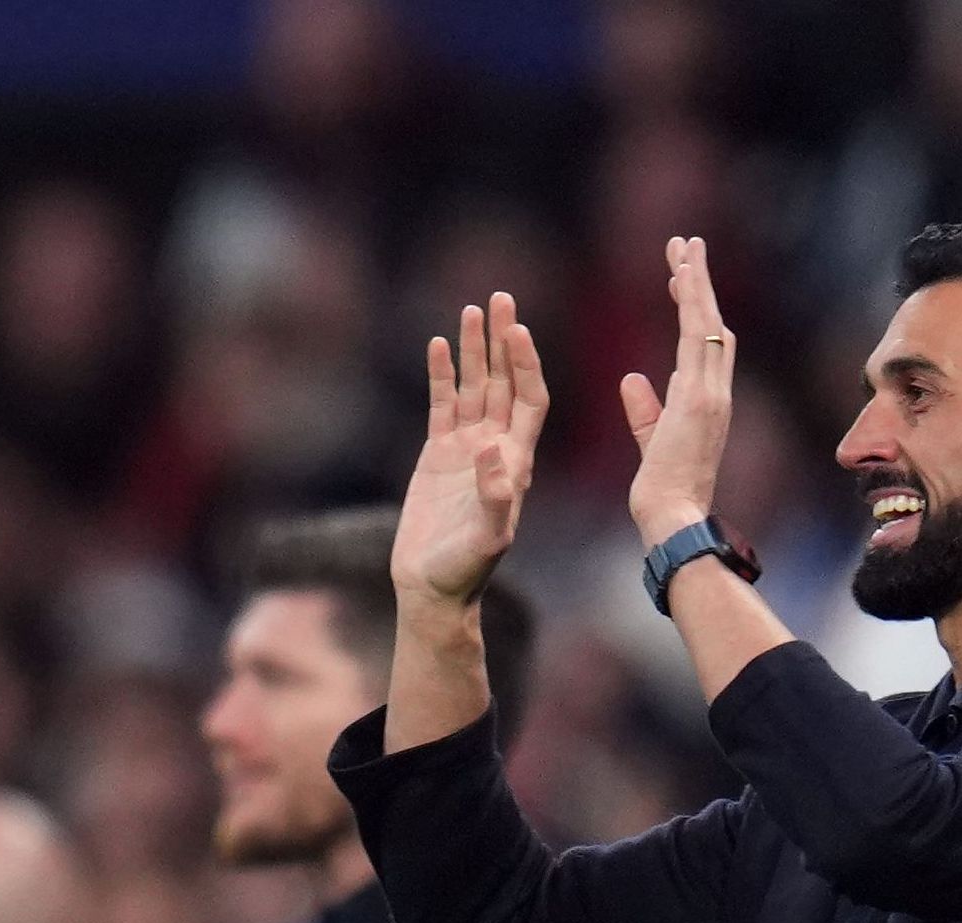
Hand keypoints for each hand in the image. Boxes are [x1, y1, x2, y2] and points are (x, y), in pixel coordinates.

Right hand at [393, 293, 546, 610]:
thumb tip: (492, 448)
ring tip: (472, 310)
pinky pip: (442, 404)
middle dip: (503, 341)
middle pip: (504, 381)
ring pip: (474, 386)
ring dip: (475, 350)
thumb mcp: (489, 537)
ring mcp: (466, 447)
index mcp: (517, 461)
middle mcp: (496, 446)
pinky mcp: (437, 454)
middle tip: (501, 298)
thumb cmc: (466, 569)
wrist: (432, 586)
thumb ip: (495, 496)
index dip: (526, 364)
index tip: (518, 330)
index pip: (529, 399)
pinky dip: (443, 374)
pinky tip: (440, 344)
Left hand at [618, 236, 736, 548]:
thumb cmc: (663, 494)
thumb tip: (631, 380)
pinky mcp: (700, 396)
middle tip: (686, 244)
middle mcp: (716, 392)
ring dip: (696, 281)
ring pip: (707, 322)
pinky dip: (691, 302)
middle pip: (712, 323)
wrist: (674, 521)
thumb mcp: (651, 443)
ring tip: (685, 245)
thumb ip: (645, 411)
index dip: (693, 308)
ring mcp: (712, 392)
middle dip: (698, 283)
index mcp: (706, 403)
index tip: (677, 279)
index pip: (703, 343)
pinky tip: (682, 273)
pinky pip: (697, 337)